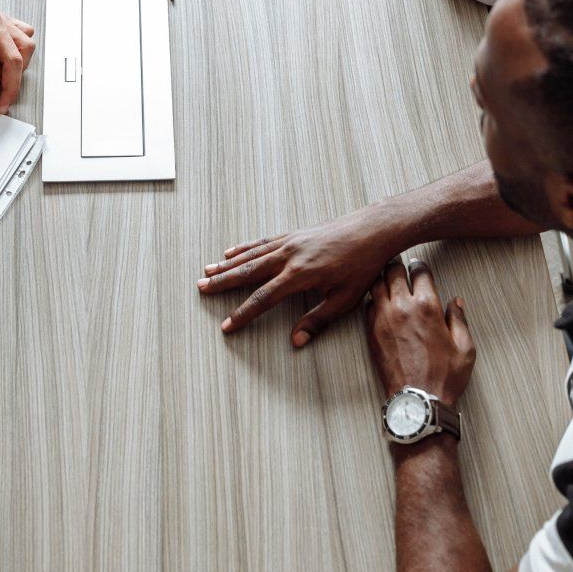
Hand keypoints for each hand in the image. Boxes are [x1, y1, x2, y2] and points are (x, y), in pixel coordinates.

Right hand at [198, 200, 407, 345]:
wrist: (372, 230)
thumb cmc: (362, 265)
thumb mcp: (345, 299)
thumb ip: (318, 320)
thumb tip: (295, 341)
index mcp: (300, 275)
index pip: (263, 298)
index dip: (243, 314)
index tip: (226, 325)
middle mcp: (289, 256)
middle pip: (248, 272)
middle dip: (223, 283)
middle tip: (200, 288)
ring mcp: (290, 242)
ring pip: (251, 255)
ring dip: (227, 265)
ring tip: (207, 272)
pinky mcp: (294, 235)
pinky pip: (262, 242)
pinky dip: (244, 248)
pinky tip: (232, 252)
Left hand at [364, 257, 474, 405]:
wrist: (417, 402)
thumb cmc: (444, 377)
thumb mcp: (465, 348)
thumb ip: (459, 320)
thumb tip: (455, 302)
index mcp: (427, 307)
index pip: (419, 272)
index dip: (420, 266)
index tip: (419, 267)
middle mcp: (402, 307)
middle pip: (392, 270)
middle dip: (397, 266)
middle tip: (400, 268)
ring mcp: (383, 319)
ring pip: (376, 284)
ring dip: (382, 280)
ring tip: (389, 282)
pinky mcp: (371, 332)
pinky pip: (368, 305)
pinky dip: (374, 300)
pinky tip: (382, 304)